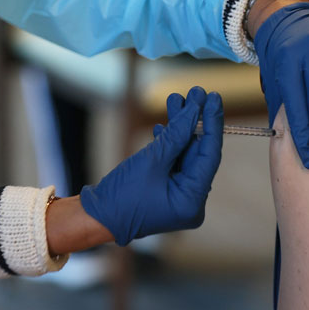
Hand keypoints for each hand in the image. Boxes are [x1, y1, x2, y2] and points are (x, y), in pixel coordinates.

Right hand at [80, 87, 223, 245]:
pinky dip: (169, 144)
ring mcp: (179, 197)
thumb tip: (196, 109)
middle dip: (194, 121)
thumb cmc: (122, 194)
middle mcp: (191, 201)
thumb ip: (177, 133)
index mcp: (192, 201)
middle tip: (195, 92)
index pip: (210, 155)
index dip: (212, 124)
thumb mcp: (152, 160)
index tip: (213, 98)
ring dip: (179, 128)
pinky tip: (163, 126)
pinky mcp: (167, 191)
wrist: (95, 217)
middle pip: (198, 153)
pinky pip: (174, 163)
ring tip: (175, 99)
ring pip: (185, 154)